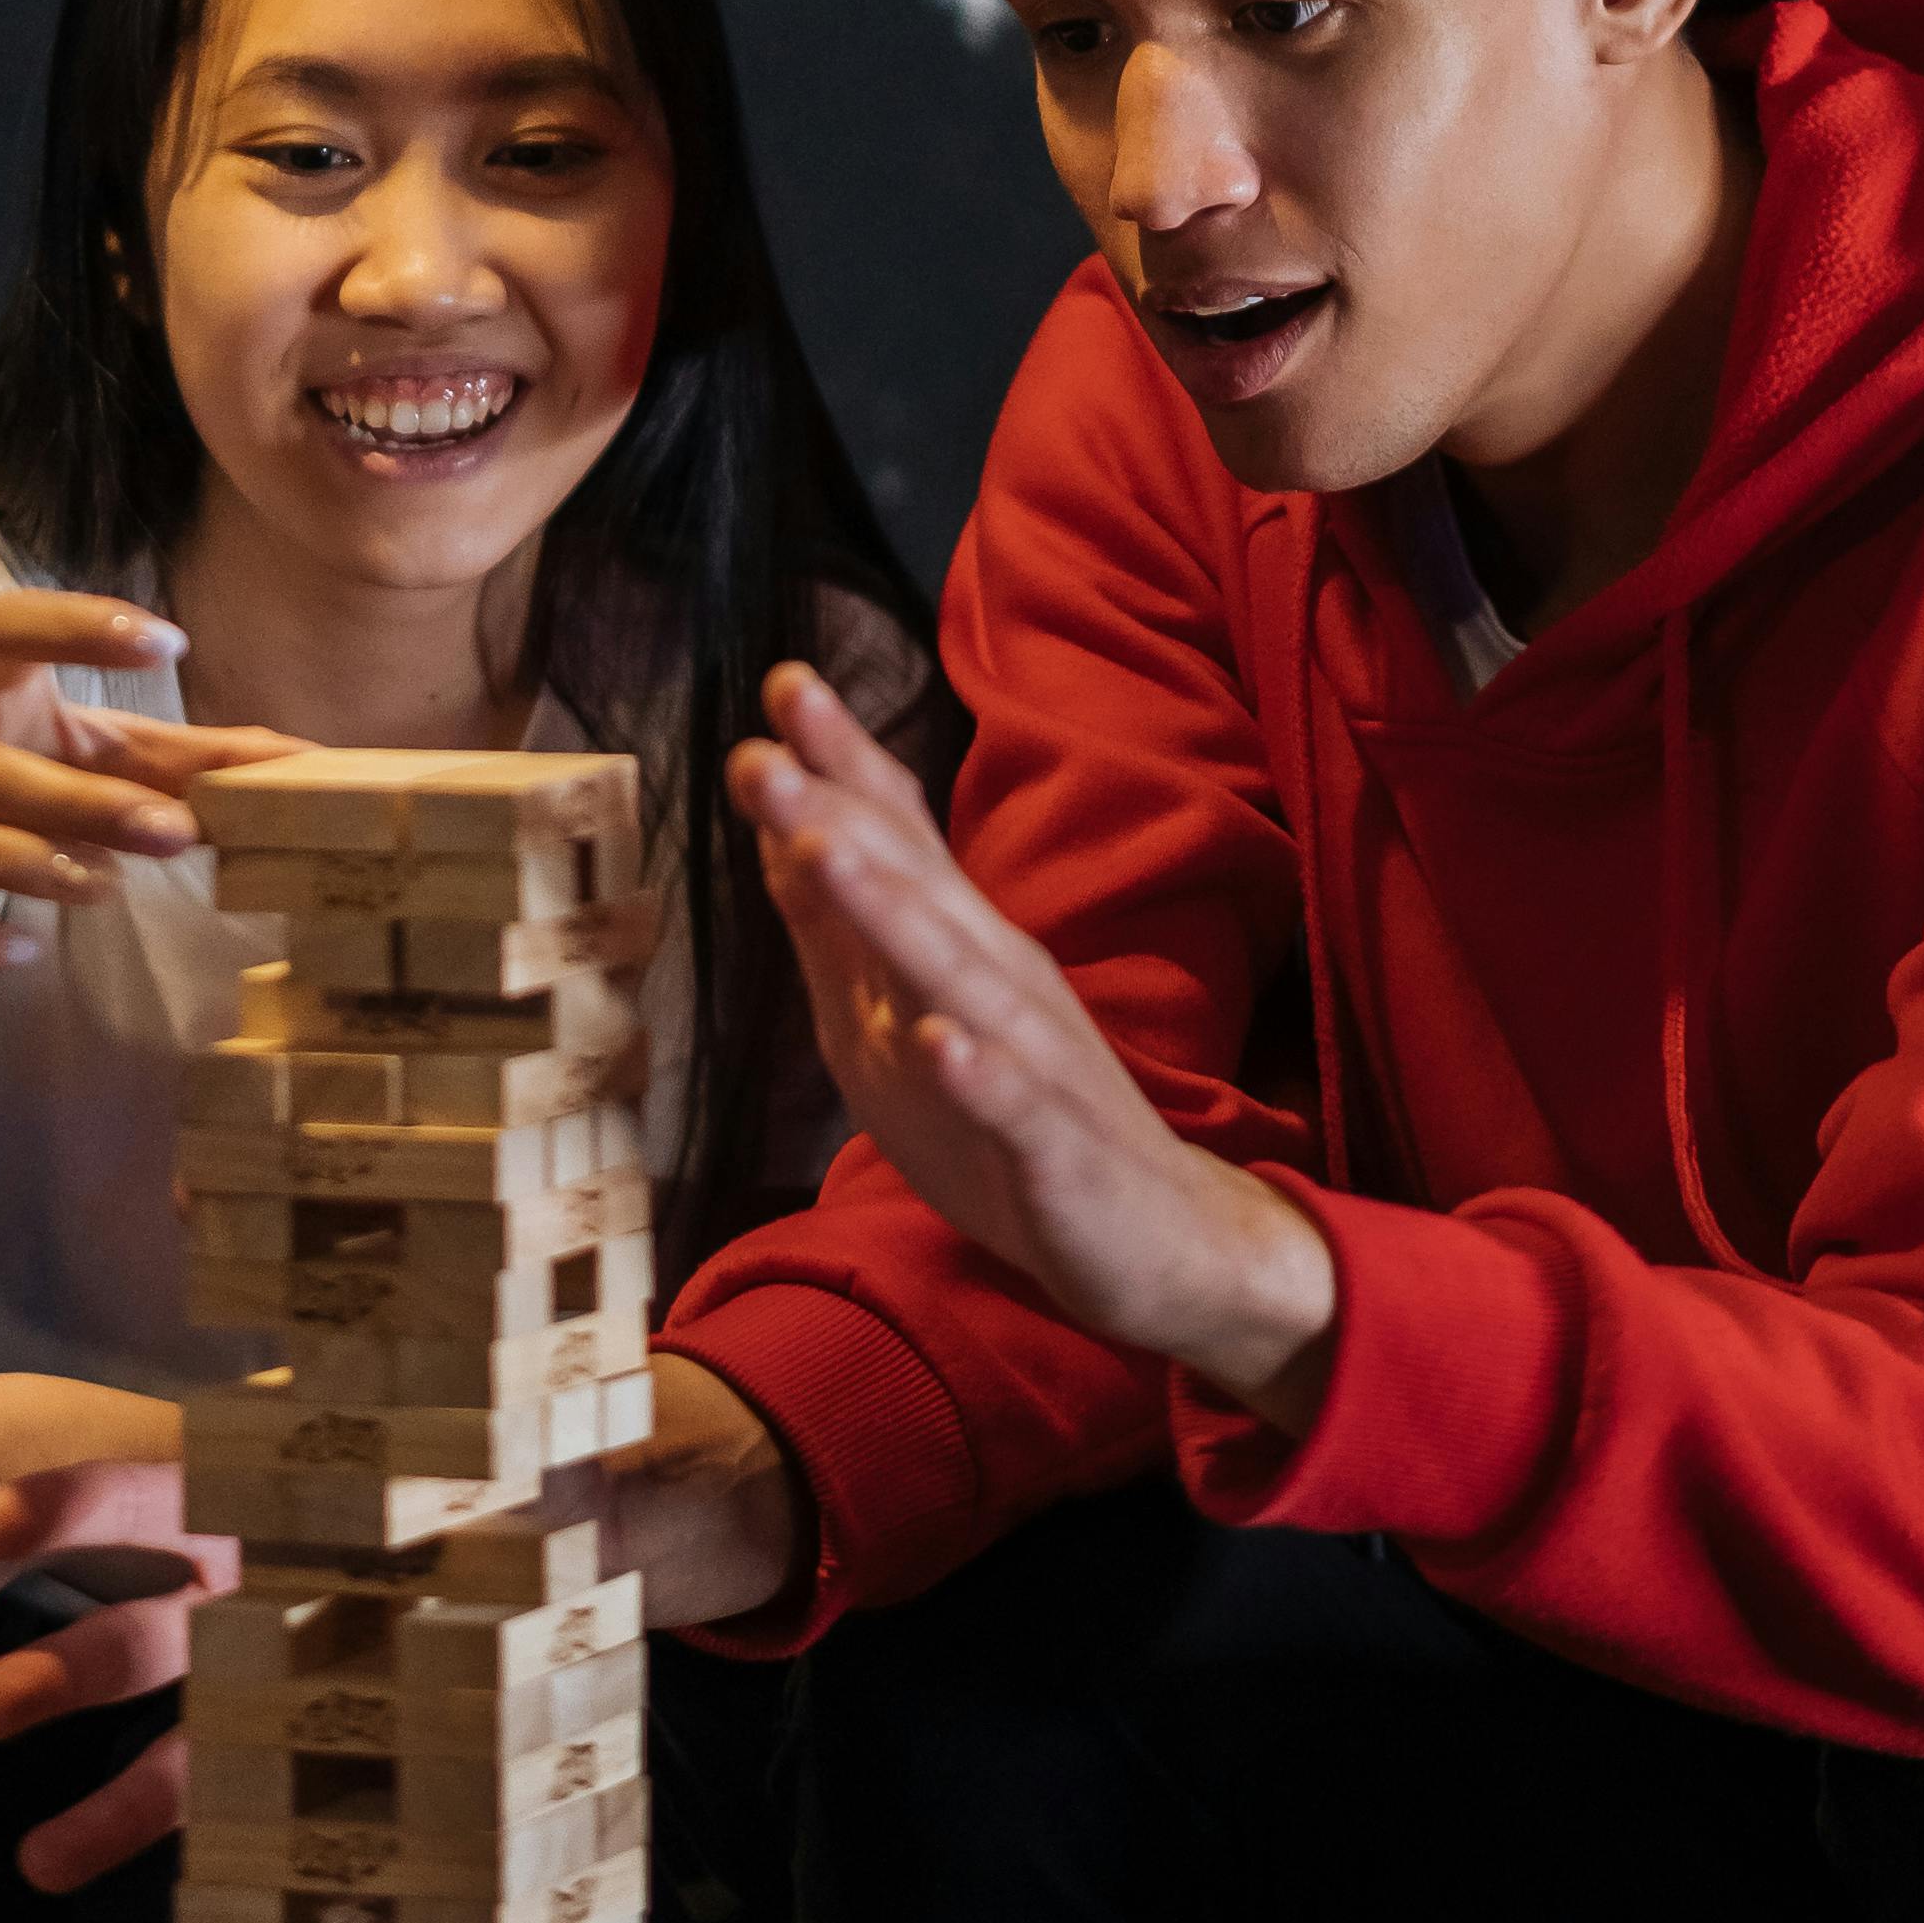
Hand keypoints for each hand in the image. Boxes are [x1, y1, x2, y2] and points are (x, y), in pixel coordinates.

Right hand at [0, 592, 294, 985]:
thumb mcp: (73, 744)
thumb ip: (180, 756)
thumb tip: (304, 761)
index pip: (11, 628)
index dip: (82, 626)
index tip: (169, 641)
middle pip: (1, 771)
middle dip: (90, 804)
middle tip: (178, 829)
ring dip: (32, 869)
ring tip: (103, 886)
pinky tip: (19, 950)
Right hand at [0, 1354, 808, 1895]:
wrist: (572, 1516)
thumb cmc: (498, 1438)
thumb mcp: (460, 1377)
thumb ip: (397, 1319)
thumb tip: (266, 1207)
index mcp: (277, 1483)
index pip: (155, 1482)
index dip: (77, 1503)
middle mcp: (251, 1570)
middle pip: (142, 1617)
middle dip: (67, 1661)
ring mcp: (265, 1657)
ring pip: (170, 1725)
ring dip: (100, 1789)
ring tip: (32, 1854)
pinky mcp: (297, 1728)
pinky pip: (224, 1787)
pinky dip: (160, 1833)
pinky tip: (84, 1874)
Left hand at [728, 664, 1337, 1421]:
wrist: (1158, 1238)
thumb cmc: (1015, 1124)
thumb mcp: (903, 1027)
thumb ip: (849, 938)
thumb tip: (787, 839)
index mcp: (964, 949)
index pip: (901, 841)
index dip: (845, 768)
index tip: (785, 684)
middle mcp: (1003, 980)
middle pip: (918, 886)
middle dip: (840, 816)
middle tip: (765, 750)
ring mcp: (1035, 1059)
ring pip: (960, 978)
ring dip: (893, 913)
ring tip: (826, 853)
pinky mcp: (1059, 1145)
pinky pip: (1016, 1103)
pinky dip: (978, 1070)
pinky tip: (943, 1042)